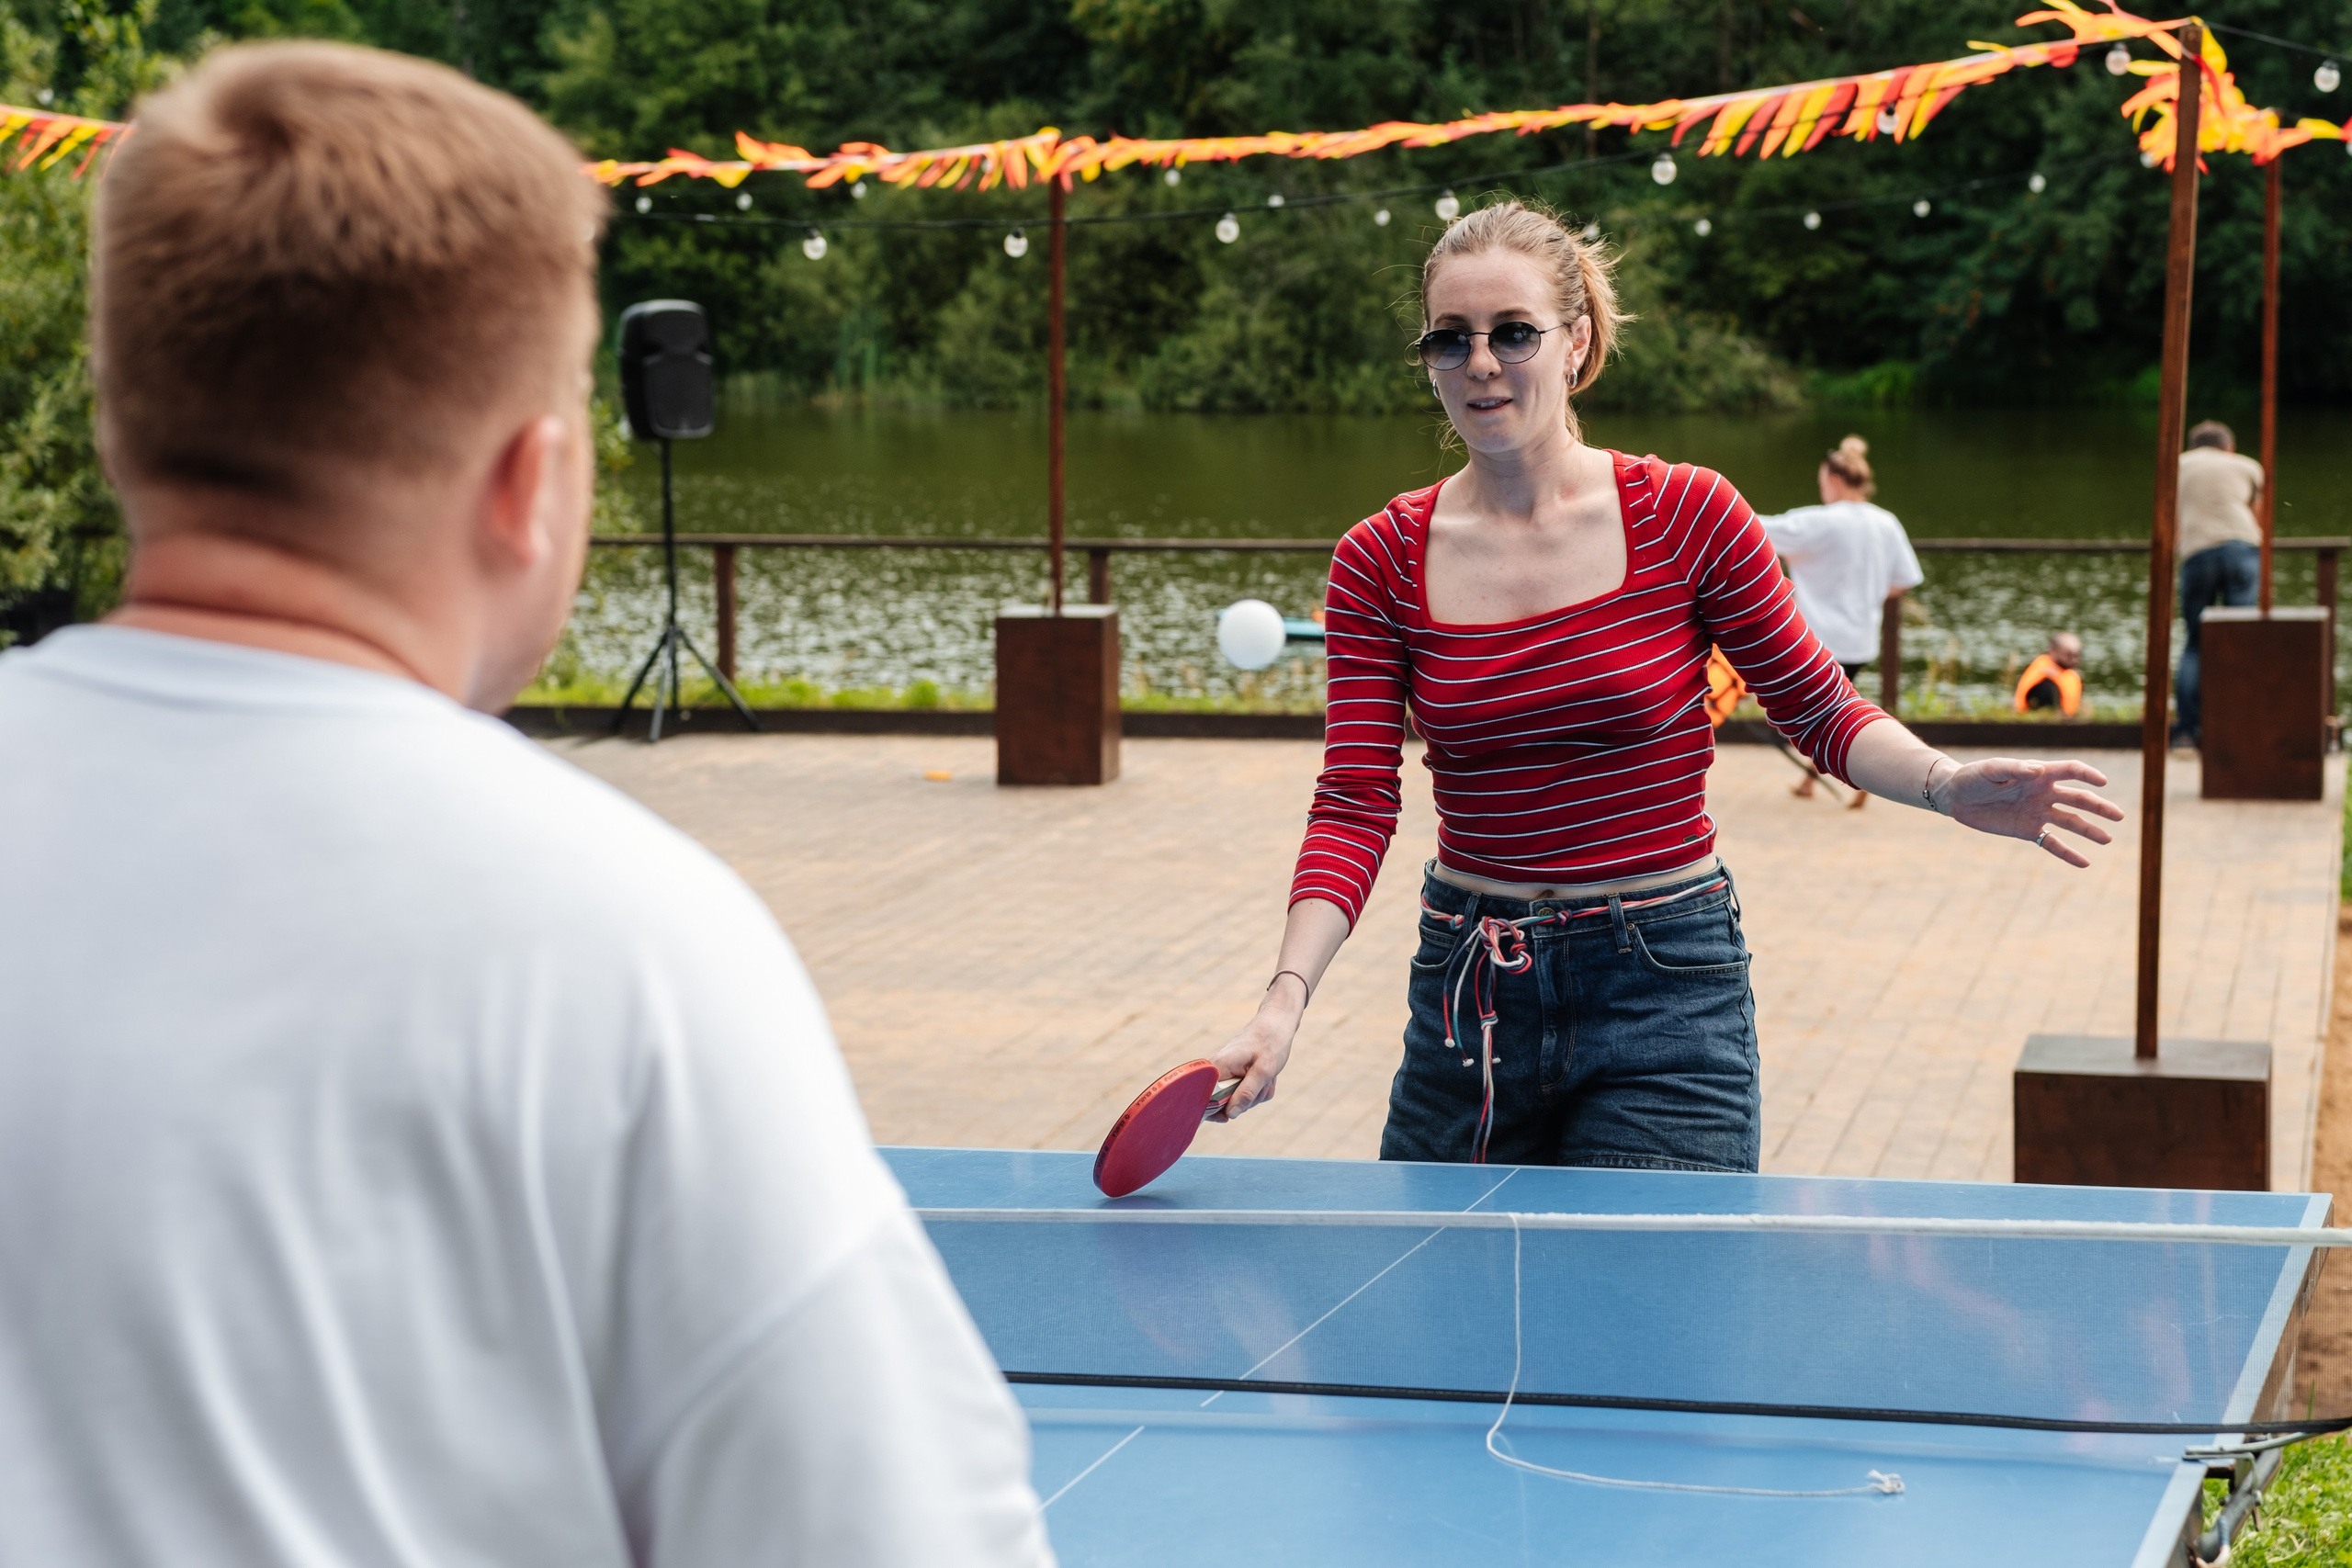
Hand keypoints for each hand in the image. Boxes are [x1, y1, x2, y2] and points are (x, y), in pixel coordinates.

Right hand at [1208, 1000, 1297, 1120]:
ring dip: (1257, 1093)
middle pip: (1224, 1103)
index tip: (1227, 1117)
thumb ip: (1247, 1093)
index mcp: (1218, 1067)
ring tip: (1267, 1075)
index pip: (1203, 1098)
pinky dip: (1260, 1089)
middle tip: (1262, 1084)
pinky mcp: (1237, 1075)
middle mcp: (1218, 1071)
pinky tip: (1267, 1076)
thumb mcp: (1263, 1071)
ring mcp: (1228, 1073)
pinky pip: (1248, 1093)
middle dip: (1247, 1100)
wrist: (1276, 1022)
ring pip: (1240, 1099)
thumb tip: (1231, 1114)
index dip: (1212, 1111)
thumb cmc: (1271, 1043)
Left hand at [1934, 757, 2123, 867]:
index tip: (2102, 782)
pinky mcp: (2027, 830)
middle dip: (2098, 807)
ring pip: (2070, 822)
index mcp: (2038, 774)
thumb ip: (2014, 769)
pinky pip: (2051, 843)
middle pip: (2078, 799)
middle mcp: (2043, 793)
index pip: (2070, 771)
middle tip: (2119, 816)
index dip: (2087, 774)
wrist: (1956, 797)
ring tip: (2108, 839)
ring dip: (2089, 830)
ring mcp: (2037, 812)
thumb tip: (2039, 770)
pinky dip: (2067, 852)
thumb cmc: (1973, 777)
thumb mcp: (1990, 769)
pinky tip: (2085, 862)